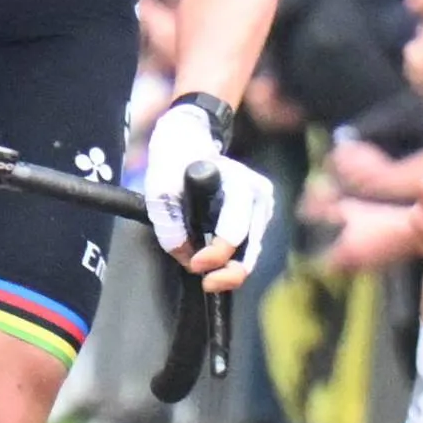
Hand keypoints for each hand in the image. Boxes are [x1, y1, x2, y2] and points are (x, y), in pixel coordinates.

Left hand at [141, 94, 277, 291]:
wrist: (189, 141)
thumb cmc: (175, 162)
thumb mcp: (161, 189)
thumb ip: (171, 225)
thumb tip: (186, 257)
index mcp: (240, 184)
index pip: (233, 232)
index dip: (215, 255)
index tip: (194, 264)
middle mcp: (259, 196)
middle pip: (250, 249)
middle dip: (227, 272)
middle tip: (206, 281)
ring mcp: (262, 208)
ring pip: (251, 254)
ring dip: (229, 268)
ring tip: (208, 275)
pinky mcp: (258, 219)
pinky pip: (248, 249)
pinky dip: (232, 260)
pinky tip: (215, 262)